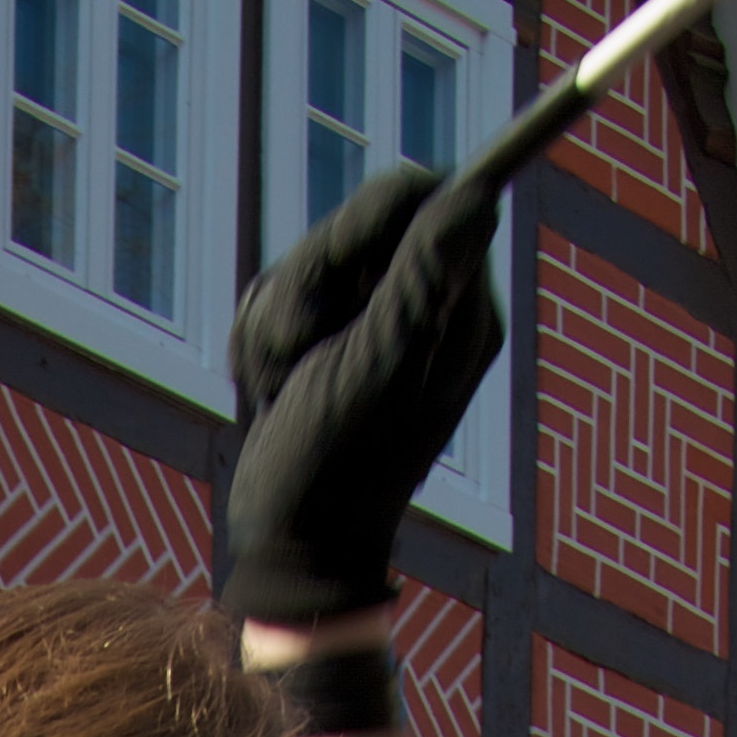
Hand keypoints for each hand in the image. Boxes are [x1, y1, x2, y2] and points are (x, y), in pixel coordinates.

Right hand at [226, 164, 504, 624]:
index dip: (374, 217)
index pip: (427, 196)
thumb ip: (425, 278)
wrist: (292, 546)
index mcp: (458, 305)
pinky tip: (270, 391)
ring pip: (305, 259)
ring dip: (275, 322)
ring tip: (282, 386)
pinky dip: (256, 342)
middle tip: (302, 349)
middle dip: (310, 280)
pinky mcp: (318, 337)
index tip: (346, 264)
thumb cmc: (341, 467)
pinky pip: (272, 295)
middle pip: (356, 219)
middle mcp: (420, 303)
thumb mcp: (382, 367)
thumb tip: (480, 190)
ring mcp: (365, 319)